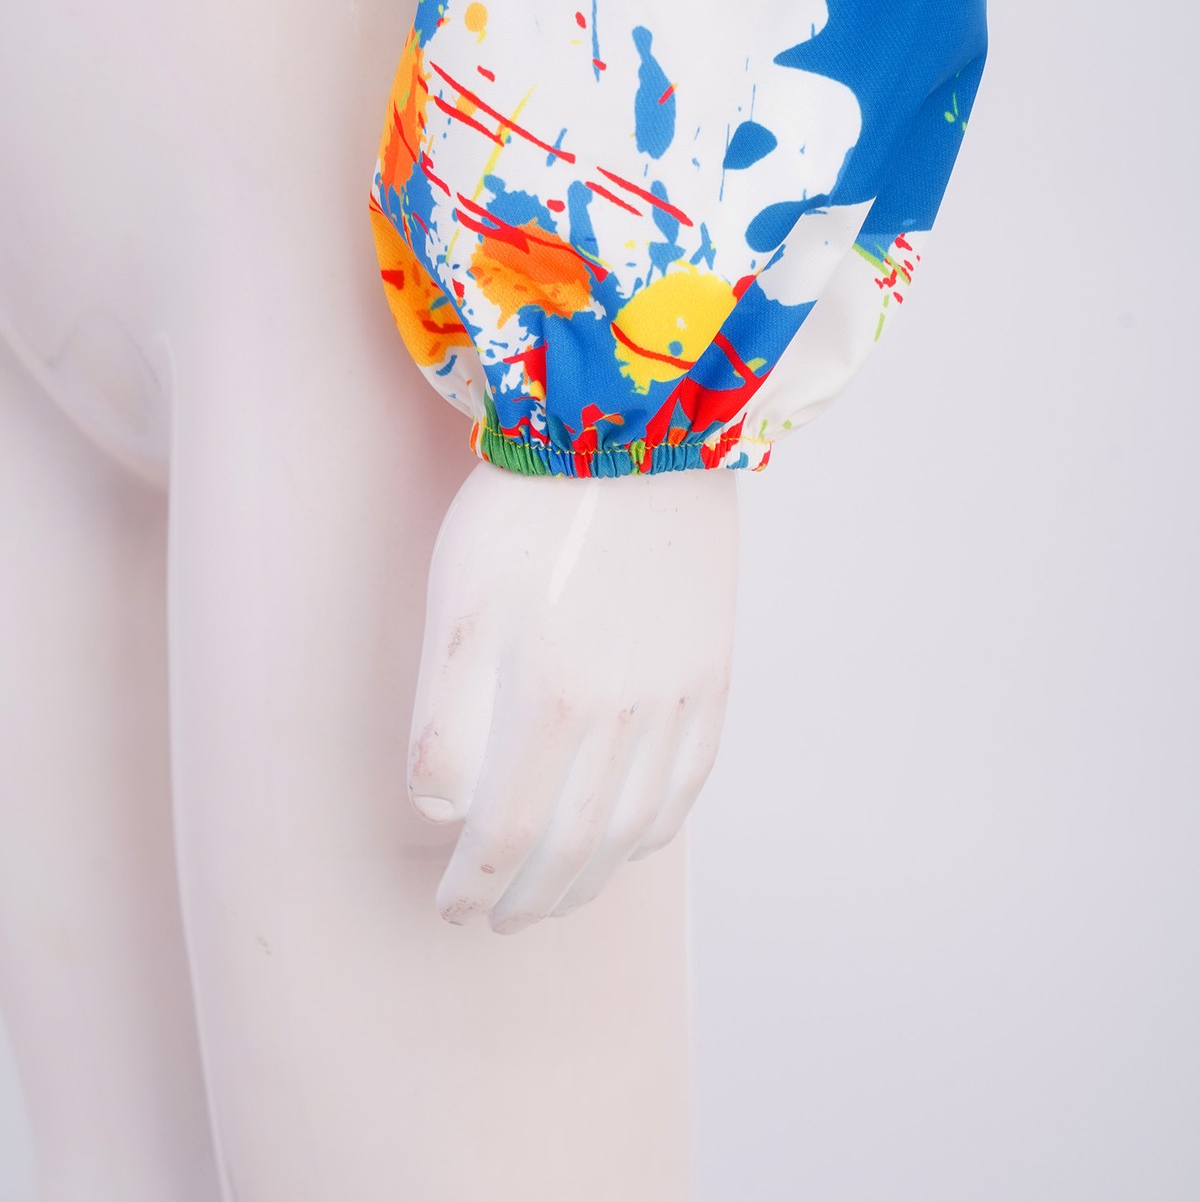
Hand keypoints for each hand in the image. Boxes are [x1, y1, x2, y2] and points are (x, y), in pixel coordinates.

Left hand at [407, 459, 738, 932]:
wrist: (634, 429)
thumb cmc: (529, 506)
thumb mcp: (459, 602)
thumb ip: (443, 715)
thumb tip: (442, 809)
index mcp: (553, 700)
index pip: (510, 834)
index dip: (477, 884)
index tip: (452, 907)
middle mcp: (626, 714)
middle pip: (579, 845)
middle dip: (532, 898)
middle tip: (498, 920)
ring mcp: (679, 695)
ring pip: (640, 823)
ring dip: (594, 877)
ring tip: (559, 897)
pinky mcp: (712, 669)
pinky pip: (692, 776)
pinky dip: (659, 826)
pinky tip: (635, 839)